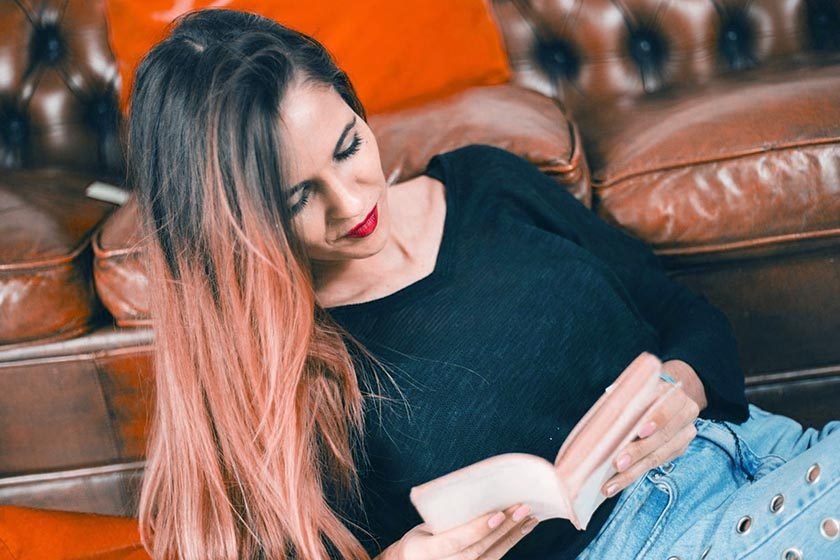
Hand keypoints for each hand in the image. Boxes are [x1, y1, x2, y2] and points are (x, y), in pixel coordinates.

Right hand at [375, 503, 538, 559]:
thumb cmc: (420, 538)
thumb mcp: (424, 526)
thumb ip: (447, 517)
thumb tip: (478, 491)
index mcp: (425, 551)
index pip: (454, 542)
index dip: (476, 529)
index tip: (497, 514)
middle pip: (478, 549)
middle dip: (502, 529)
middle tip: (521, 508)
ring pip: (491, 556)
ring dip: (513, 535)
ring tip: (529, 516)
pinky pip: (494, 558)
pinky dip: (510, 542)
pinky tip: (522, 528)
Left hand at [600, 373, 699, 497]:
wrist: (665, 396)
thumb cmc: (642, 393)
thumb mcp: (636, 390)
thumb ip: (626, 398)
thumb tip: (605, 413)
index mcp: (675, 395)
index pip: (666, 408)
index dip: (655, 420)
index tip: (640, 431)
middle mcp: (685, 416)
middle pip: (661, 437)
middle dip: (637, 452)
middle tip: (616, 465)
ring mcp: (684, 435)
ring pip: (658, 456)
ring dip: (632, 472)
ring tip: (611, 484)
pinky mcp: (678, 450)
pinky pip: (656, 465)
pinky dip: (634, 474)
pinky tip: (617, 483)